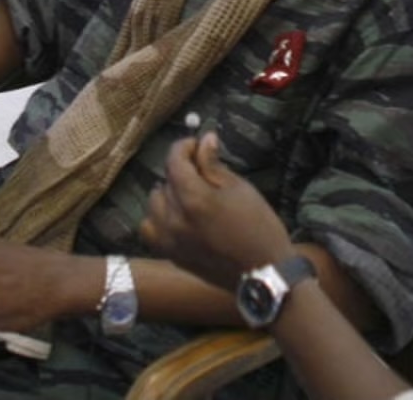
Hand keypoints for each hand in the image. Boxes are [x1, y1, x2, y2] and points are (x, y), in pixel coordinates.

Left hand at [141, 133, 293, 291]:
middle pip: (165, 181)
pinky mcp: (170, 255)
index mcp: (194, 198)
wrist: (263, 273)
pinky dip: (158, 218)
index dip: (184, 147)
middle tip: (201, 172)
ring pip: (154, 204)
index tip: (196, 145)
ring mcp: (169, 239)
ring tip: (188, 195)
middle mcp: (175, 218)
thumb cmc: (258, 227)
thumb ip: (214, 164)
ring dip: (168, 194)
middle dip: (181, 170)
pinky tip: (175, 217)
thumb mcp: (240, 188)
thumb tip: (204, 140)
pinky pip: (150, 229)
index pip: (174, 161)